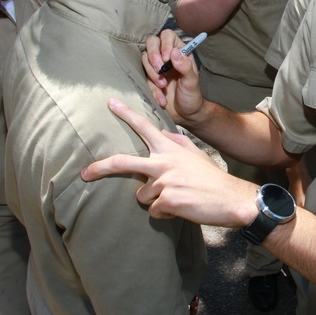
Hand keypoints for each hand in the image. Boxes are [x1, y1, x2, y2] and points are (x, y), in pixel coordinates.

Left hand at [80, 98, 256, 225]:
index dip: (126, 114)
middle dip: (100, 168)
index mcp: (170, 148)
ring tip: (178, 198)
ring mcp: (163, 181)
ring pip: (141, 195)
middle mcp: (164, 161)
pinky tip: (182, 208)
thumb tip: (166, 135)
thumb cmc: (212, 178)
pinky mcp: (166, 200)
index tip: (111, 103)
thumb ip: (177, 144)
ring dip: (155, 200)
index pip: (145, 126)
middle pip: (123, 162)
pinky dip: (165, 213)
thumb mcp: (196, 154)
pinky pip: (154, 210)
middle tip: (85, 173)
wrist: (231, 197)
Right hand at [142, 30, 204, 123]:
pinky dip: (152, 89)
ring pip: (144, 59)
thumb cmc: (192, 96)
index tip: (167, 59)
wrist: (185, 115)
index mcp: (179, 52)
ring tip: (163, 85)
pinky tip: (162, 99)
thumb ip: (185, 67)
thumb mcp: (192, 82)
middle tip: (160, 70)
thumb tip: (174, 52)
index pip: (168, 36)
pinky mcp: (148, 79)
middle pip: (151, 42)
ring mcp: (155, 67)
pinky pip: (142, 77)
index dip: (165, 44)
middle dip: (153, 55)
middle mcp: (166, 56)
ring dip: (152, 73)